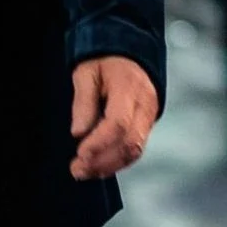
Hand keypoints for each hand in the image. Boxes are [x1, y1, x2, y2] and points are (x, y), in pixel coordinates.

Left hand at [70, 56, 157, 180]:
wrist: (130, 54)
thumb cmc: (104, 62)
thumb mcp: (86, 72)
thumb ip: (83, 102)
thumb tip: (79, 133)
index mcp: (129, 87)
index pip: (119, 123)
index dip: (99, 143)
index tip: (79, 154)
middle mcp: (145, 104)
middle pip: (130, 142)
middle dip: (103, 161)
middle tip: (77, 170)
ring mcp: (150, 116)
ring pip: (135, 150)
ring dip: (109, 166)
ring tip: (84, 172)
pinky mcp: (148, 125)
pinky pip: (136, 148)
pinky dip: (117, 162)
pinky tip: (98, 167)